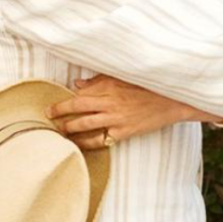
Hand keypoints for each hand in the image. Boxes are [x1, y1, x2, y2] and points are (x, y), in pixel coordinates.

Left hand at [46, 75, 221, 150]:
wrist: (174, 100)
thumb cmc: (150, 86)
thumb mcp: (125, 76)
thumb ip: (100, 79)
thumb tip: (78, 84)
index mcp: (110, 84)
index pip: (81, 92)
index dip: (65, 99)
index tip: (53, 103)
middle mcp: (110, 101)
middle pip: (77, 106)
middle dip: (59, 112)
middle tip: (48, 116)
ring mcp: (116, 118)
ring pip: (85, 124)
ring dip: (69, 128)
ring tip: (59, 131)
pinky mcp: (124, 132)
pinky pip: (100, 140)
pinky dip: (87, 143)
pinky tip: (78, 145)